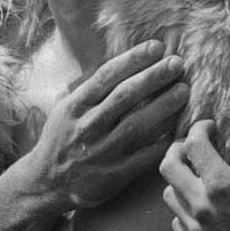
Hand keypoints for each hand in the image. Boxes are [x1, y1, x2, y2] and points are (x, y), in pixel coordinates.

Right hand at [28, 41, 188, 209]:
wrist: (46, 183)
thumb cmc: (61, 139)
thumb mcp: (64, 108)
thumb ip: (88, 87)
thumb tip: (117, 63)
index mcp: (75, 106)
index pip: (107, 76)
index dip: (133, 59)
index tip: (157, 47)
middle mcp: (87, 126)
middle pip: (125, 96)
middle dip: (153, 77)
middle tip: (177, 63)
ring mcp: (101, 152)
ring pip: (137, 125)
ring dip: (163, 106)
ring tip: (183, 90)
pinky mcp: (114, 176)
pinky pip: (143, 157)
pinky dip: (162, 143)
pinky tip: (179, 130)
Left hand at [159, 116, 229, 230]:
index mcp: (220, 186)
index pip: (194, 145)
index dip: (199, 129)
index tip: (209, 127)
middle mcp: (201, 207)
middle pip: (168, 167)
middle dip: (177, 150)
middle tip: (191, 147)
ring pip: (170, 196)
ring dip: (179, 181)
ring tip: (195, 178)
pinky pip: (178, 223)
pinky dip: (184, 210)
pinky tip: (201, 208)